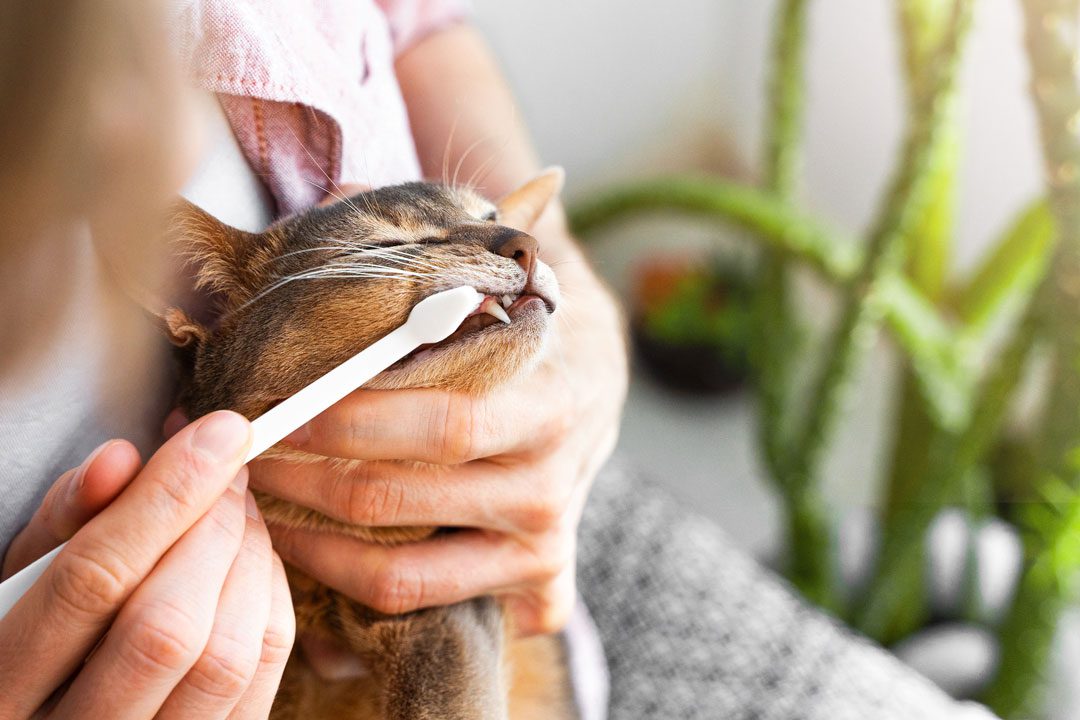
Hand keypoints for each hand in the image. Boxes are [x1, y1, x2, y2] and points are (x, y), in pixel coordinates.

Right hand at [0, 412, 294, 718]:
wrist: (57, 708)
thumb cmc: (31, 631)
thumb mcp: (22, 575)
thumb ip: (66, 521)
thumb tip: (121, 460)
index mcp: (1, 688)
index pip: (92, 583)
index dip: (165, 498)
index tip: (217, 433)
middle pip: (168, 628)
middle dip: (213, 529)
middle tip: (227, 468)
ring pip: (227, 659)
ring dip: (250, 562)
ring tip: (237, 508)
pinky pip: (263, 676)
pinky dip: (271, 602)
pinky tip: (252, 560)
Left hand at [250, 201, 626, 636]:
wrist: (596, 380)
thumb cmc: (526, 325)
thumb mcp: (503, 275)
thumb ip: (429, 240)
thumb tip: (339, 190)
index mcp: (551, 401)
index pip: (439, 422)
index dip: (346, 421)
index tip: (269, 405)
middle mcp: (552, 482)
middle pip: (404, 497)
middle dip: (302, 479)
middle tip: (236, 455)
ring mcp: (544, 541)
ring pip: (404, 573)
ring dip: (310, 546)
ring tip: (255, 508)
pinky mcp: (533, 583)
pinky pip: (426, 607)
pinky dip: (360, 602)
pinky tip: (313, 565)